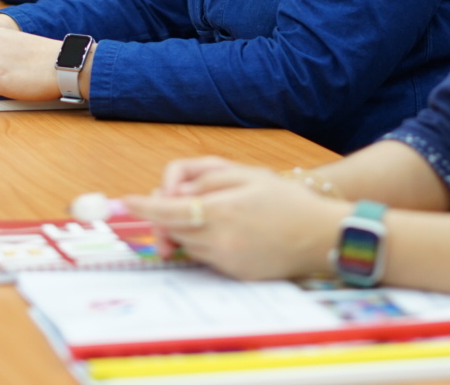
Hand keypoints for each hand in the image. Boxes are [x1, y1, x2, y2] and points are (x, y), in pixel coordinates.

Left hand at [126, 163, 349, 280]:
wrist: (321, 235)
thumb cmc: (286, 199)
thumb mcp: (247, 174)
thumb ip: (205, 179)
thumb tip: (172, 193)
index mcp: (220, 211)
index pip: (167, 211)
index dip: (144, 207)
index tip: (127, 201)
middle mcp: (218, 240)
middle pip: (172, 229)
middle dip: (168, 215)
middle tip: (180, 198)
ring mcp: (226, 262)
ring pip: (186, 244)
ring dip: (187, 229)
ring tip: (217, 212)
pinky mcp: (234, 275)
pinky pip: (206, 258)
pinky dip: (206, 243)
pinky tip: (231, 231)